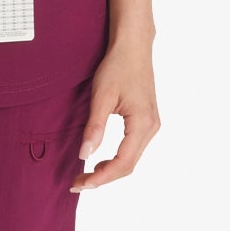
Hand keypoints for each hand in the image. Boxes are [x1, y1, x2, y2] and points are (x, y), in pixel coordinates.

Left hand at [71, 35, 158, 191]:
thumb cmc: (118, 66)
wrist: (133, 47)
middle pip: (128, 166)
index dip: (101, 177)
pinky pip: (133, 149)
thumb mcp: (101, 96)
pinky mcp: (146, 122)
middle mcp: (151, 128)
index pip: (122, 163)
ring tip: (86, 174)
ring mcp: (151, 125)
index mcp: (142, 123)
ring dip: (110, 170)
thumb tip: (85, 155)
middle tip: (78, 183)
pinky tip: (100, 160)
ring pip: (131, 159)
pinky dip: (116, 159)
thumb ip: (94, 127)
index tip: (80, 183)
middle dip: (103, 178)